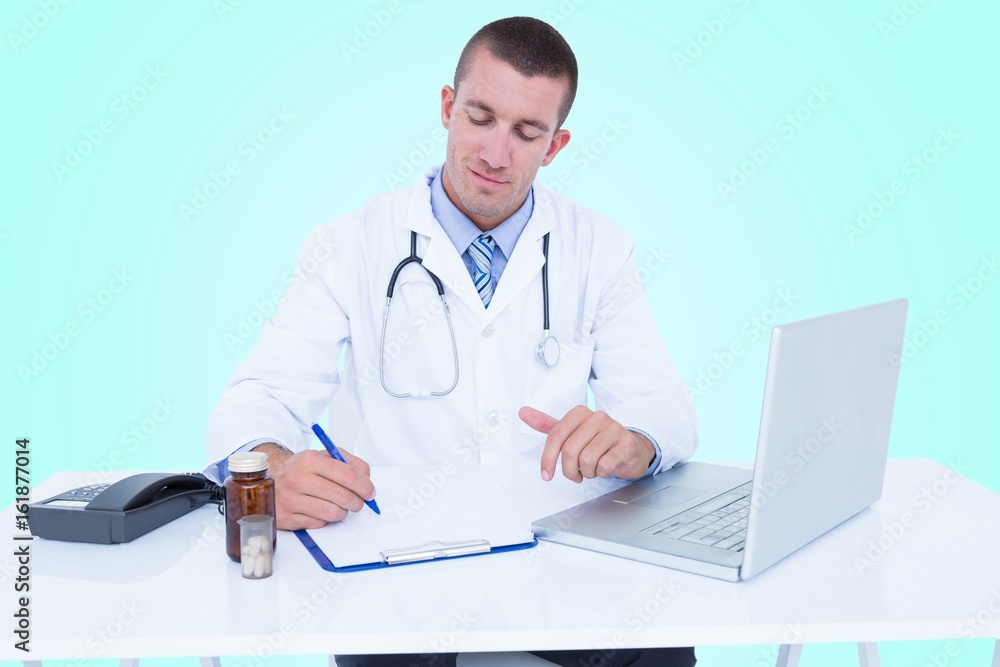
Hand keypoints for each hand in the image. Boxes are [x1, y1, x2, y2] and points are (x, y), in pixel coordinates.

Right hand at [253, 443, 375, 529]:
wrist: (273, 477)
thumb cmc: (303, 468)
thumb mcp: (325, 456)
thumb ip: (350, 463)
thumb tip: (367, 479)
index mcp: (310, 460)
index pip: (348, 476)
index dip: (365, 486)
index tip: (370, 492)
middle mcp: (298, 479)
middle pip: (343, 497)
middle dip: (358, 502)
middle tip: (359, 501)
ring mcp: (290, 500)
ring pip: (333, 513)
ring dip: (342, 512)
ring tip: (339, 505)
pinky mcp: (286, 518)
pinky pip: (319, 524)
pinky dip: (325, 519)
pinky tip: (320, 509)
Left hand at [519, 405, 655, 482]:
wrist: (630, 448)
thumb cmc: (597, 441)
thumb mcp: (571, 432)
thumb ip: (547, 425)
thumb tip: (523, 412)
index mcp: (580, 413)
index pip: (555, 436)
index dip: (548, 459)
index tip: (546, 474)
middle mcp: (597, 417)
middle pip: (570, 451)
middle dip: (569, 470)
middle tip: (575, 474)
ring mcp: (614, 429)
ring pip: (587, 460)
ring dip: (587, 472)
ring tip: (592, 468)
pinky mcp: (626, 443)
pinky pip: (604, 465)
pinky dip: (601, 473)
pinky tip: (605, 467)